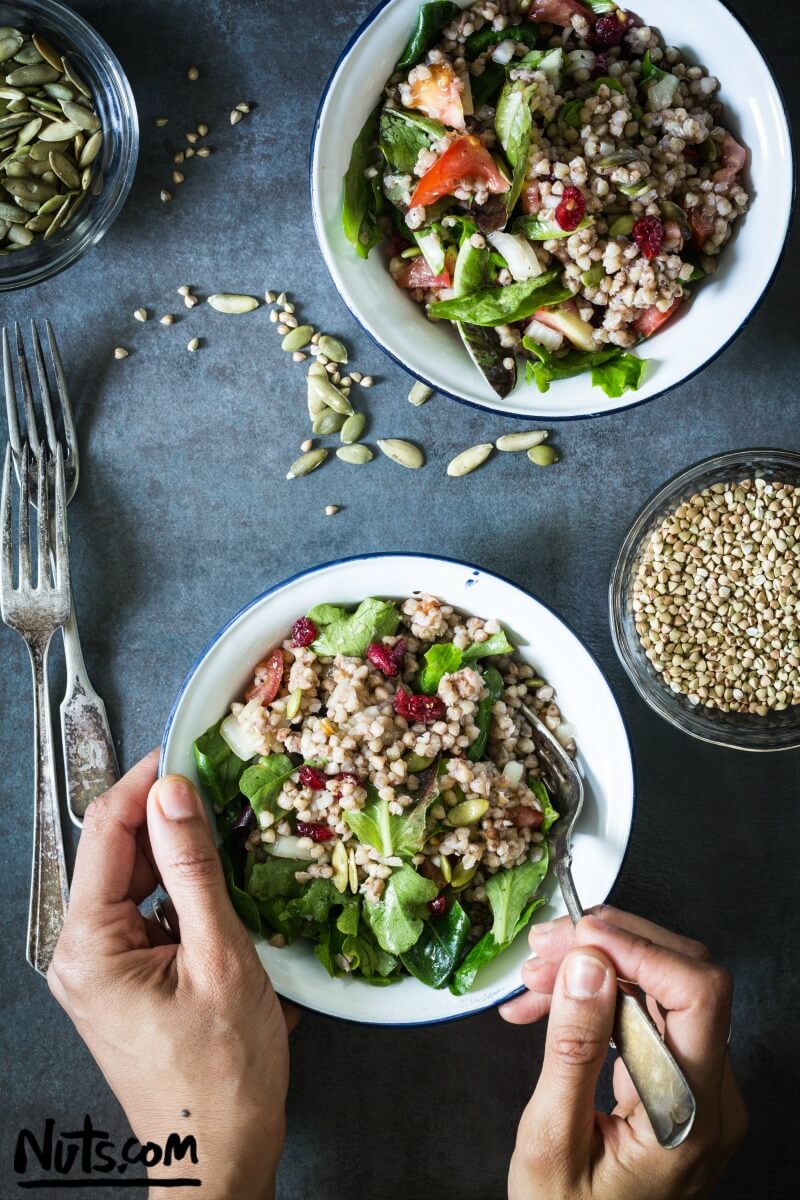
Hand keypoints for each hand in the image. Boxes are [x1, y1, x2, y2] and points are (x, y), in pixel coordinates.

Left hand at [48, 753, 291, 1199]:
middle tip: (226, 794)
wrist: (219, 1156)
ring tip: (235, 844)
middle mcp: (80, 953)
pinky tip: (226, 897)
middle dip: (171, 821)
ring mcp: (100, 970)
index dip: (145, 782)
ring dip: (184, 861)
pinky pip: (149, 917)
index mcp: (89, 945)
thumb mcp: (220, 957)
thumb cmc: (223, 1074)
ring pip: (138, 884)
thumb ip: (194, 868)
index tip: (188, 749)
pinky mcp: (125, 982)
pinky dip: (186, 899)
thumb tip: (176, 793)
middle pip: (119, 855)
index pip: (105, 832)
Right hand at [500, 907, 747, 1199]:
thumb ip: (571, 1050)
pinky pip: (647, 1012)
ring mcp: (699, 1087)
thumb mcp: (551, 1141)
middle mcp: (712, 1095)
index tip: (579, 937)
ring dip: (596, 966)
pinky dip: (598, 995)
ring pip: (661, 986)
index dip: (640, 949)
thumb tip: (587, 963)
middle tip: (543, 947)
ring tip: (534, 974)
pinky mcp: (678, 1080)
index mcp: (692, 1116)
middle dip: (609, 946)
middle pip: (683, 978)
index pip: (698, 996)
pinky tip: (548, 1001)